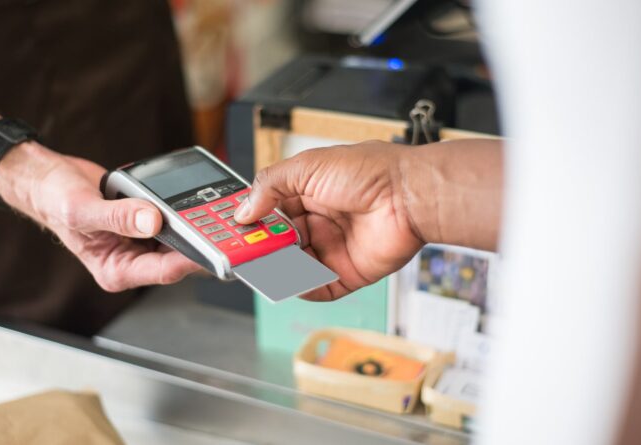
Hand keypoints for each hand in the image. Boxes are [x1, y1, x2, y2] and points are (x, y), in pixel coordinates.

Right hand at [0, 143, 201, 291]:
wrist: (51, 180)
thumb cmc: (55, 201)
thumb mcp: (83, 209)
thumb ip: (118, 217)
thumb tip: (152, 220)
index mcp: (116, 270)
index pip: (161, 271)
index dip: (188, 260)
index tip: (210, 248)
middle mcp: (132, 259)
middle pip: (176, 257)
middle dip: (198, 244)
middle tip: (224, 229)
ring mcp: (141, 241)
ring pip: (178, 238)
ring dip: (194, 227)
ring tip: (216, 215)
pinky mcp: (147, 222)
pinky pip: (171, 219)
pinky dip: (183, 211)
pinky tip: (196, 201)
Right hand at [234, 141, 425, 300]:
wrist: (409, 195)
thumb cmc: (369, 172)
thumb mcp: (307, 167)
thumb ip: (270, 185)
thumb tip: (244, 210)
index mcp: (308, 193)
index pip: (269, 211)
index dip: (250, 221)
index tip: (230, 230)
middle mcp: (320, 221)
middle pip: (278, 242)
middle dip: (259, 248)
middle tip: (240, 254)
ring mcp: (334, 248)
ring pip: (294, 266)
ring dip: (276, 269)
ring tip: (261, 268)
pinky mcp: (349, 273)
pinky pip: (319, 288)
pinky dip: (302, 289)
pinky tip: (290, 283)